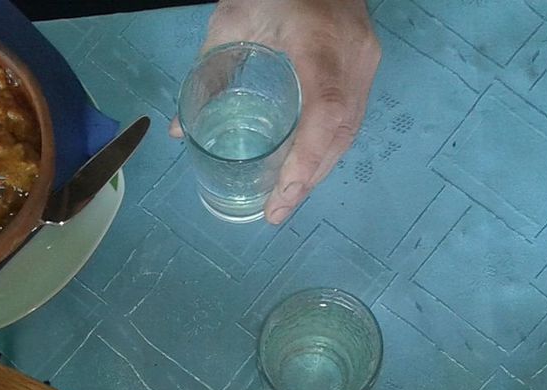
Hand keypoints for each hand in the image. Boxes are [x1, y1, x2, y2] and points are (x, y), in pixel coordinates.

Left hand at [172, 0, 380, 223]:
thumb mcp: (231, 20)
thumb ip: (207, 74)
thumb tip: (180, 131)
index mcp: (319, 42)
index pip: (325, 111)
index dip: (307, 161)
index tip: (282, 196)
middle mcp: (352, 55)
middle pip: (339, 131)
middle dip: (308, 178)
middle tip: (276, 211)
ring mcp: (365, 59)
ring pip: (349, 129)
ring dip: (319, 168)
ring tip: (288, 198)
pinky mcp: (366, 62)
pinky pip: (352, 115)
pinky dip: (328, 146)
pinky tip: (305, 166)